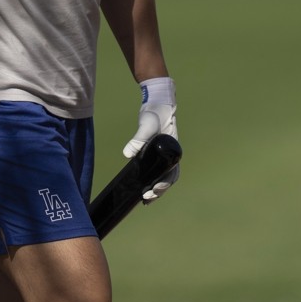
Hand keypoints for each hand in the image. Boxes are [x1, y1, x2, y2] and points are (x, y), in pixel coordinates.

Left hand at [123, 76, 178, 202]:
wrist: (157, 103)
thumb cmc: (155, 113)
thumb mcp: (147, 125)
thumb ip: (138, 138)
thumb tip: (127, 154)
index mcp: (173, 151)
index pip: (172, 173)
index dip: (164, 185)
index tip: (153, 190)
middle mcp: (170, 155)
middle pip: (168, 178)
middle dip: (159, 190)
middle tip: (146, 199)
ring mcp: (164, 154)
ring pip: (163, 176)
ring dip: (156, 188)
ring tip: (145, 198)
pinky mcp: (156, 153)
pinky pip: (156, 170)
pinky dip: (152, 179)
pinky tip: (142, 186)